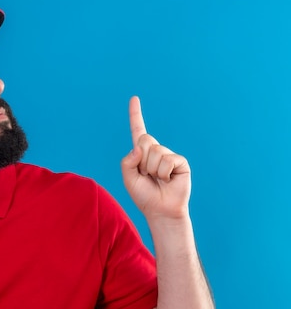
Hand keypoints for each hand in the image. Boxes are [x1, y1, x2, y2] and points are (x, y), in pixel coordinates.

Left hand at [121, 96, 190, 219]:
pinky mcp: (180, 162)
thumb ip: (127, 161)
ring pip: (155, 152)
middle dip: (142, 160)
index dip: (135, 115)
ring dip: (152, 170)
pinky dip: (163, 173)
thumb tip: (139, 146)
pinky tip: (168, 180)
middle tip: (147, 175)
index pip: (138, 131)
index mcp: (141, 154)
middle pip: (145, 140)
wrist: (161, 210)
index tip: (134, 98)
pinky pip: (167, 160)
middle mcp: (156, 151)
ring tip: (158, 180)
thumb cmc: (144, 196)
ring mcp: (169, 155)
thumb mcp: (128, 179)